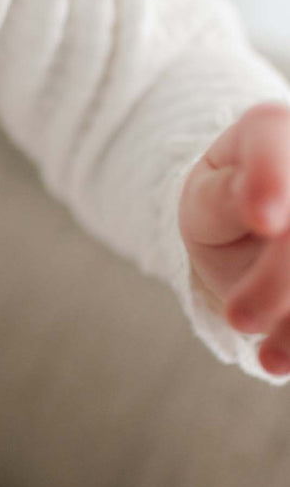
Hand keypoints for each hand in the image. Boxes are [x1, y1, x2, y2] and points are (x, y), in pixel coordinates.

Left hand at [179, 101, 289, 375]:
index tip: (263, 220)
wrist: (250, 225)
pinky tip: (284, 359)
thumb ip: (223, 197)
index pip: (272, 139)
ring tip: (269, 358)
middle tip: (239, 318)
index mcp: (272, 127)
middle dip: (281, 278)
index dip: (271, 179)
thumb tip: (258, 214)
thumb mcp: (204, 198)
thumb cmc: (220, 201)